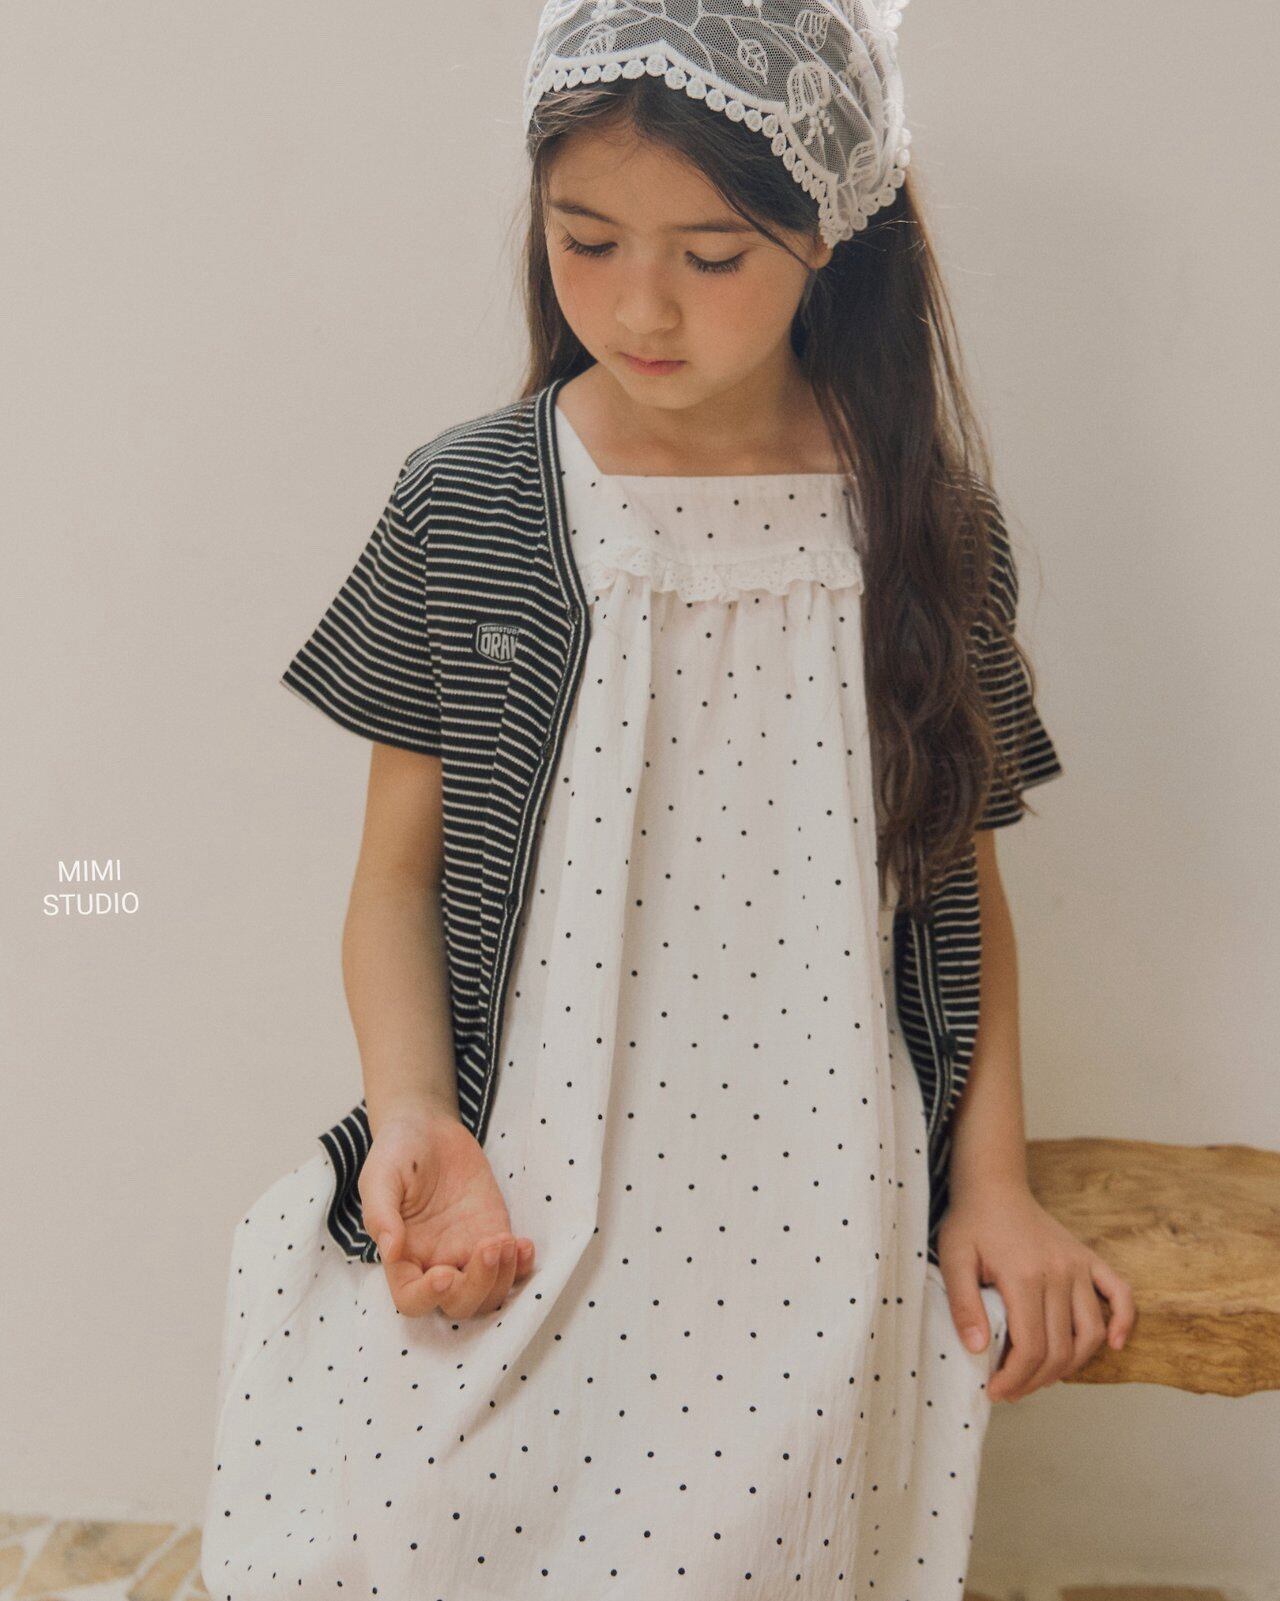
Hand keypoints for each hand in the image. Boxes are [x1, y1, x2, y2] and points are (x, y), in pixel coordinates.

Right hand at [358, 1108, 536, 1319]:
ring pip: (489, 1293)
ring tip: (508, 1241)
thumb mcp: (379, 1176)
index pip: (412, 1299)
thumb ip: (380, 1213)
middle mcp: (435, 1263)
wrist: (428, 1129)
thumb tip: (390, 1250)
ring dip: (503, 1277)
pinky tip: (523, 1245)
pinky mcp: (492, 1234)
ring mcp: (467, 1252)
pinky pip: (512, 1267)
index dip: (429, 1297)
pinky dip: (522, 1266)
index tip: (445, 1274)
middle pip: (459, 1304)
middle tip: (488, 1247)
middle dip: (477, 1286)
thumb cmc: (397, 1153)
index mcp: (402, 1257)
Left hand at [935, 1180, 1135, 1401]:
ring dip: (1072, 1365)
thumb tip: (977, 1350)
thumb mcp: (953, 1258)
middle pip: (1060, 1348)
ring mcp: (1078, 1266)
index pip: (1031, 1346)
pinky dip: (1124, 1321)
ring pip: (1091, 1332)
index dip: (1015, 1378)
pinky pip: (1120, 1293)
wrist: (995, 1185)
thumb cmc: (971, 1222)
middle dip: (1036, 1380)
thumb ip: (963, 1304)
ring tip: (1041, 1377)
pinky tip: (1115, 1345)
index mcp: (1025, 1276)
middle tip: (1012, 1391)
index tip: (995, 1392)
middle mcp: (1059, 1273)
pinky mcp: (1089, 1259)